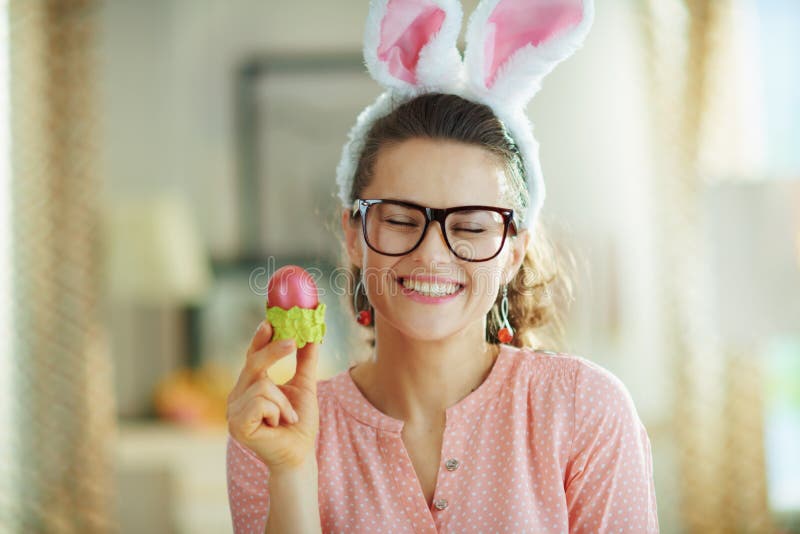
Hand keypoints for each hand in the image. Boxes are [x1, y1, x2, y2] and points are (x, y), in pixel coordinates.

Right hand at [226, 320, 319, 474]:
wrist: (300, 454)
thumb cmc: (299, 423)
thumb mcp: (305, 385)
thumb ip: (305, 361)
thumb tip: (313, 335)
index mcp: (249, 387)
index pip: (251, 357)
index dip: (259, 339)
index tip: (268, 321)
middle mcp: (236, 397)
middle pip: (253, 363)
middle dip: (274, 351)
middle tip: (293, 340)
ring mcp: (233, 412)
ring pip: (262, 385)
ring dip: (283, 402)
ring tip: (286, 418)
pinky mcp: (237, 425)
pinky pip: (260, 402)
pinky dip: (277, 411)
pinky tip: (277, 424)